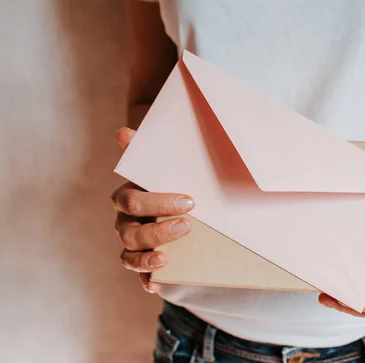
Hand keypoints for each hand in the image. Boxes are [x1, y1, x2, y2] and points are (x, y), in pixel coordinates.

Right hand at [111, 127, 194, 292]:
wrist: (175, 202)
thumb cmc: (166, 181)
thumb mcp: (161, 166)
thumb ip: (143, 150)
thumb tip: (123, 131)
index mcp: (127, 197)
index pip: (131, 200)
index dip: (157, 202)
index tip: (188, 201)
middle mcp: (125, 221)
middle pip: (131, 230)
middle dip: (158, 230)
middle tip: (187, 226)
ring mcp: (130, 242)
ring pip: (129, 254)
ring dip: (146, 258)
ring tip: (165, 259)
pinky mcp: (140, 260)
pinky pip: (137, 274)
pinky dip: (145, 280)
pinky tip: (155, 285)